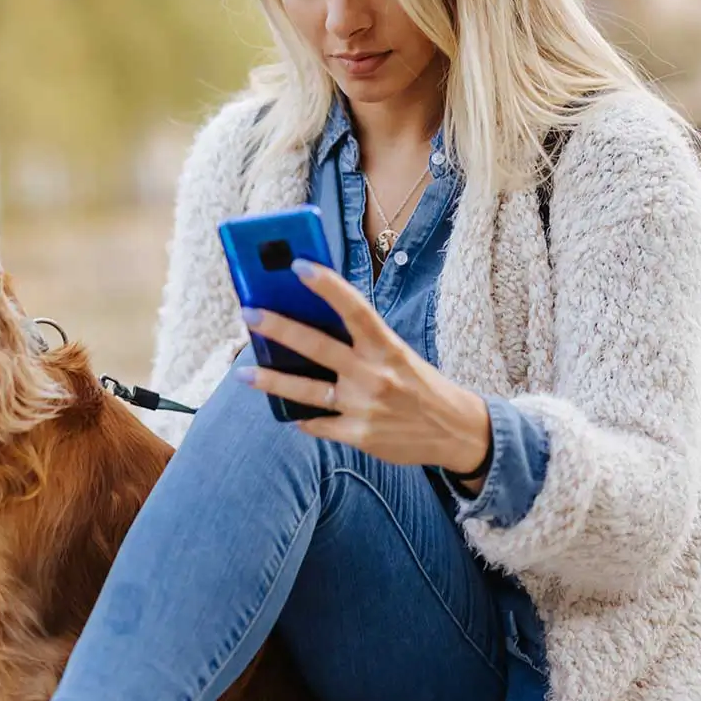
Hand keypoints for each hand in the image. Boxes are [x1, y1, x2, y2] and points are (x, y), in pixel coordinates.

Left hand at [236, 260, 491, 477]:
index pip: (354, 308)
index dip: (327, 285)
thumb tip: (311, 323)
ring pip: (306, 390)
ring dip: (271, 380)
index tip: (298, 265)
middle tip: (248, 313)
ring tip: (244, 372)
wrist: (457, 432)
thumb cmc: (419, 384)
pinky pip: (318, 424)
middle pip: (318, 346)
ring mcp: (365, 406)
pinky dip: (302, 419)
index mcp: (387, 347)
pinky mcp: (360, 435)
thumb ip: (361, 343)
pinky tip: (287, 412)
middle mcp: (374, 374)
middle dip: (279, 328)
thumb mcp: (398, 355)